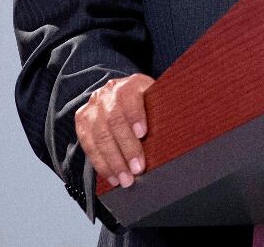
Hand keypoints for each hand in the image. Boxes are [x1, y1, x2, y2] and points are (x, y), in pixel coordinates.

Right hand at [75, 73, 154, 188]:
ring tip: (125, 179)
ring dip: (113, 162)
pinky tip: (111, 177)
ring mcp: (93, 106)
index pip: (130, 98)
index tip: (143, 134)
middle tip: (137, 169)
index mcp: (132, 84)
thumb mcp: (158, 100)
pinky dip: (100, 164)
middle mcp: (109, 92)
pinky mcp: (82, 120)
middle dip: (126, 148)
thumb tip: (182, 130)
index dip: (136, 116)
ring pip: (100, 136)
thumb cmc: (148, 104)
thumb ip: (164, 110)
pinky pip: (88, 145)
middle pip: (114, 121)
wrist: (121, 94)